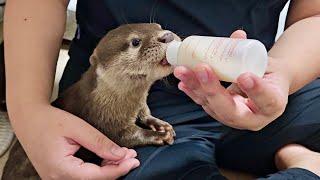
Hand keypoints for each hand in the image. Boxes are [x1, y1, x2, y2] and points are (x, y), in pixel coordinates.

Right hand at [10, 104, 138, 178]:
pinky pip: (82, 177)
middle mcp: (57, 179)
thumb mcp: (77, 128)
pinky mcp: (59, 176)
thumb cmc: (49, 121)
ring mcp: (57, 179)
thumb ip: (99, 143)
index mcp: (61, 169)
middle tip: (132, 156)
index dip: (118, 169)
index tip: (134, 159)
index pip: (97, 176)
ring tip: (124, 156)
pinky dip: (98, 170)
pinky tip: (109, 161)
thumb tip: (121, 155)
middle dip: (116, 170)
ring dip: (108, 171)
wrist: (29, 120)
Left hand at [173, 30, 290, 130]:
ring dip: (196, 88)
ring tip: (183, 71)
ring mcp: (234, 119)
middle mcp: (253, 119)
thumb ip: (254, 51)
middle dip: (213, 90)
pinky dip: (192, 92)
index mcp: (274, 105)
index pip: (267, 100)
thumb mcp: (268, 62)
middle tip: (202, 69)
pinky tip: (182, 82)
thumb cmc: (269, 74)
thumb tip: (237, 35)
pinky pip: (204, 104)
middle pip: (231, 110)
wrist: (265, 87)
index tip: (244, 76)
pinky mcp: (220, 114)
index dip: (255, 90)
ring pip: (213, 107)